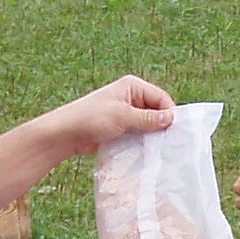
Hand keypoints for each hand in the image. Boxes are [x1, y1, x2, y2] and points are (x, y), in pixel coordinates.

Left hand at [44, 75, 176, 158]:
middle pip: (156, 111)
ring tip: (157, 149)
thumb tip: (171, 118)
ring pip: (148, 124)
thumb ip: (148, 118)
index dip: (168, 113)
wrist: (66, 133)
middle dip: (160, 126)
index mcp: (133, 86)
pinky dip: (142, 141)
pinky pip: (138, 133)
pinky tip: (146, 152)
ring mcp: (126, 113)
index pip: (161, 98)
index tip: (172, 132)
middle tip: (166, 143)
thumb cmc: (92, 118)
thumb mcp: (123, 116)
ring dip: (151, 135)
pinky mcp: (121, 127)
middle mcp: (131, 97)